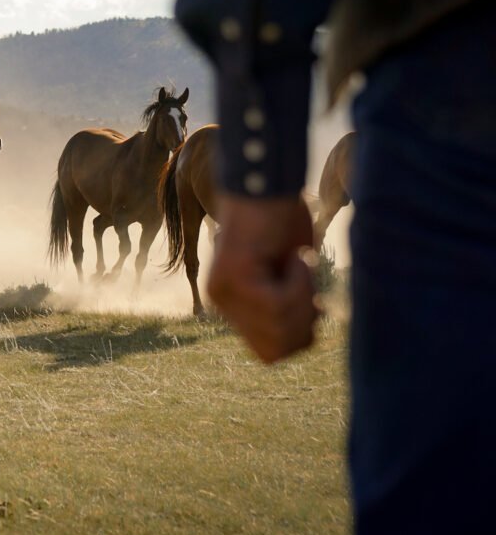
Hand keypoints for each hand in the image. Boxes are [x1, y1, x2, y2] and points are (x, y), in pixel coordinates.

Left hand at [207, 194, 319, 363]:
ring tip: (299, 264)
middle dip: (305, 324)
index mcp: (235, 305)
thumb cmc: (283, 221)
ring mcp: (224, 294)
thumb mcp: (290, 272)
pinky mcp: (232, 279)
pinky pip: (279, 304)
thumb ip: (289, 306)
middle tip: (307, 282)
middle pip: (276, 352)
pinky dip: (301, 283)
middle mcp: (223, 304)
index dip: (300, 335)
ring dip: (304, 299)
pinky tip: (296, 256)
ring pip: (281, 330)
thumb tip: (303, 339)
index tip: (311, 301)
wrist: (267, 182)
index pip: (270, 353)